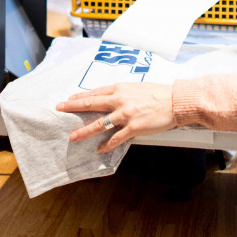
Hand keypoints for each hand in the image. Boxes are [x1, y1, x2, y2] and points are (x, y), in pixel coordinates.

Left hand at [55, 83, 176, 152]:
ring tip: (73, 137)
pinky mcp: (134, 127)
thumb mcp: (136, 87)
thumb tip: (110, 98)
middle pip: (91, 103)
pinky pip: (116, 138)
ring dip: (85, 131)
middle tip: (60, 109)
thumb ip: (122, 93)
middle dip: (73, 107)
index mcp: (120, 88)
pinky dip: (106, 144)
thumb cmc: (158, 93)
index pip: (95, 92)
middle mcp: (120, 100)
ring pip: (100, 123)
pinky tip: (99, 149)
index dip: (80, 97)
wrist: (176, 101)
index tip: (68, 99)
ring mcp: (126, 114)